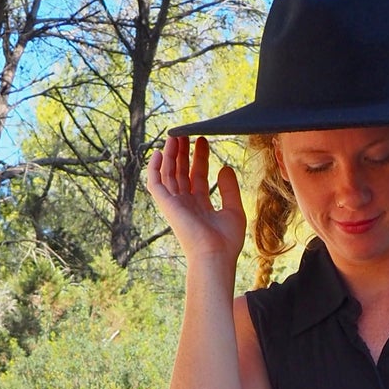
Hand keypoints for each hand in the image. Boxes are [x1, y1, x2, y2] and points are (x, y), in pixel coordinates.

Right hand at [144, 135, 246, 270]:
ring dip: (170, 155)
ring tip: (175, 135)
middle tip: (187, 133)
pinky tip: (158, 153)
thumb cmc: (226, 241)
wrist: (215, 255)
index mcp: (200, 206)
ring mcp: (175, 204)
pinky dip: (154, 169)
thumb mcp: (234, 210)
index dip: (199, 157)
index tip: (203, 141)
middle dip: (183, 152)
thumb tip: (225, 167)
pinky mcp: (166, 205)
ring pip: (168, 174)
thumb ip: (229, 189)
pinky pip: (155, 184)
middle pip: (181, 172)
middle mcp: (186, 204)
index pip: (197, 176)